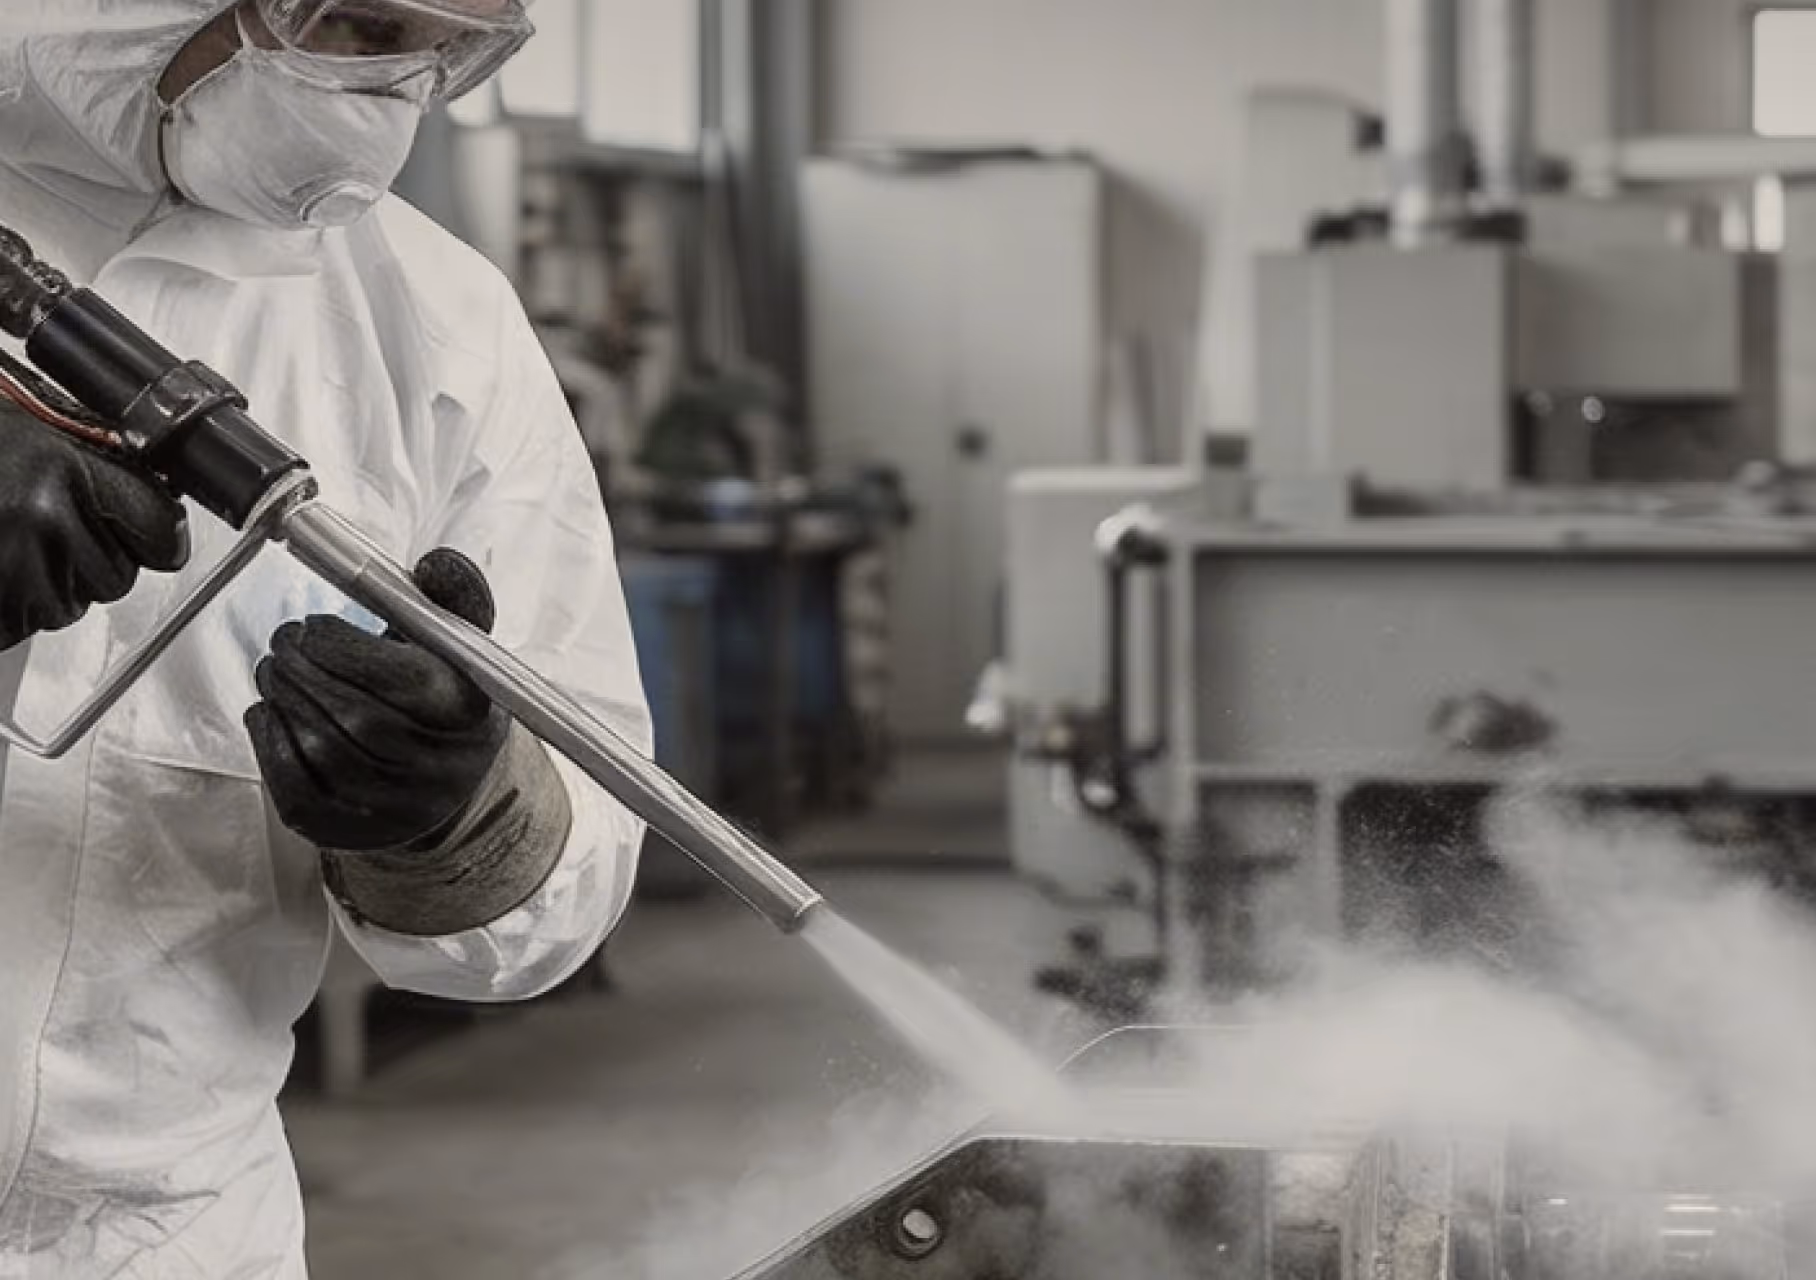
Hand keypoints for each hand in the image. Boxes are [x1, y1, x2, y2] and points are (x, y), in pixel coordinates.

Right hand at [0, 404, 189, 649]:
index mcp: (59, 468)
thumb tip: (152, 500)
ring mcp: (13, 570)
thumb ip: (86, 463)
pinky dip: (9, 609)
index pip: (157, 523)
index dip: (152, 532)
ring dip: (45, 586)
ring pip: (72, 604)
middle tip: (32, 528)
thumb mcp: (21, 430)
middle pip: (117, 573)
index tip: (147, 534)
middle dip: (86, 559)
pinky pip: (24, 626)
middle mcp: (42, 519)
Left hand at [245, 548, 509, 851]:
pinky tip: (268, 713)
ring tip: (274, 671)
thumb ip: (454, 598)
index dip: (340, 646)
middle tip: (282, 643)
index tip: (315, 627)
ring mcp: (394, 806)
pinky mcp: (351, 830)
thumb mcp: (464, 649)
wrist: (451, 789)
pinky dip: (269, 743)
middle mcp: (438, 766)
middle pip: (354, 714)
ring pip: (321, 749)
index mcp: (468, 714)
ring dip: (282, 698)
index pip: (398, 678)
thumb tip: (437, 563)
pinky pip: (296, 789)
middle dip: (301, 668)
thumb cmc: (447, 704)